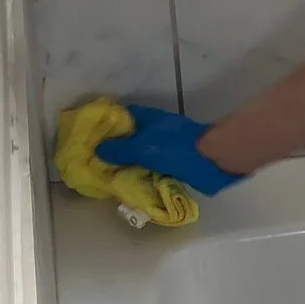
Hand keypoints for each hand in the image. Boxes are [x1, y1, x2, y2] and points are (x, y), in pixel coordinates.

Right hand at [94, 104, 244, 196]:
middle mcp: (157, 131)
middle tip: (95, 163)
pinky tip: (132, 185)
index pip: (122, 117)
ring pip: (142, 154)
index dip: (106, 125)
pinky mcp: (177, 163)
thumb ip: (121, 149)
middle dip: (115, 148)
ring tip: (109, 177)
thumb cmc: (179, 149)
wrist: (216, 161)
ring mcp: (167, 147)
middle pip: (131, 137)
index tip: (88, 137)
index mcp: (149, 119)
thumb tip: (97, 150)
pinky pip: (154, 168)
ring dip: (129, 164)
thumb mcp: (144, 148)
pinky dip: (143, 174)